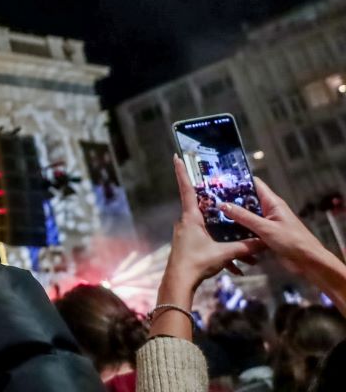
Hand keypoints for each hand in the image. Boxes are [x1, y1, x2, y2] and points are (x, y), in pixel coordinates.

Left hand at [164, 155, 262, 289]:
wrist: (179, 282)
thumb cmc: (196, 263)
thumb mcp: (224, 253)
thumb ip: (244, 247)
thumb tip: (263, 242)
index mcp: (191, 217)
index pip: (187, 189)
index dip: (182, 172)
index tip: (176, 157)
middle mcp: (187, 222)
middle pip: (205, 209)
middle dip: (220, 209)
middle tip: (230, 198)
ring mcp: (187, 234)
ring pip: (211, 230)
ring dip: (227, 240)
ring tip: (245, 254)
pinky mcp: (190, 246)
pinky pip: (209, 244)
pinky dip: (222, 254)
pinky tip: (236, 269)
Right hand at [220, 176, 345, 311]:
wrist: (309, 262)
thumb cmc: (292, 241)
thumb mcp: (265, 228)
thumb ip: (244, 217)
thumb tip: (223, 204)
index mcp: (272, 202)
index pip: (254, 184)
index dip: (238, 180)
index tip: (220, 181)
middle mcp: (268, 210)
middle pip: (247, 199)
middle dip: (231, 198)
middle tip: (211, 198)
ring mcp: (266, 222)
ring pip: (246, 215)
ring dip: (233, 215)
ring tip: (213, 213)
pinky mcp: (265, 235)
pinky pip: (249, 228)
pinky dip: (238, 228)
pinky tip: (224, 230)